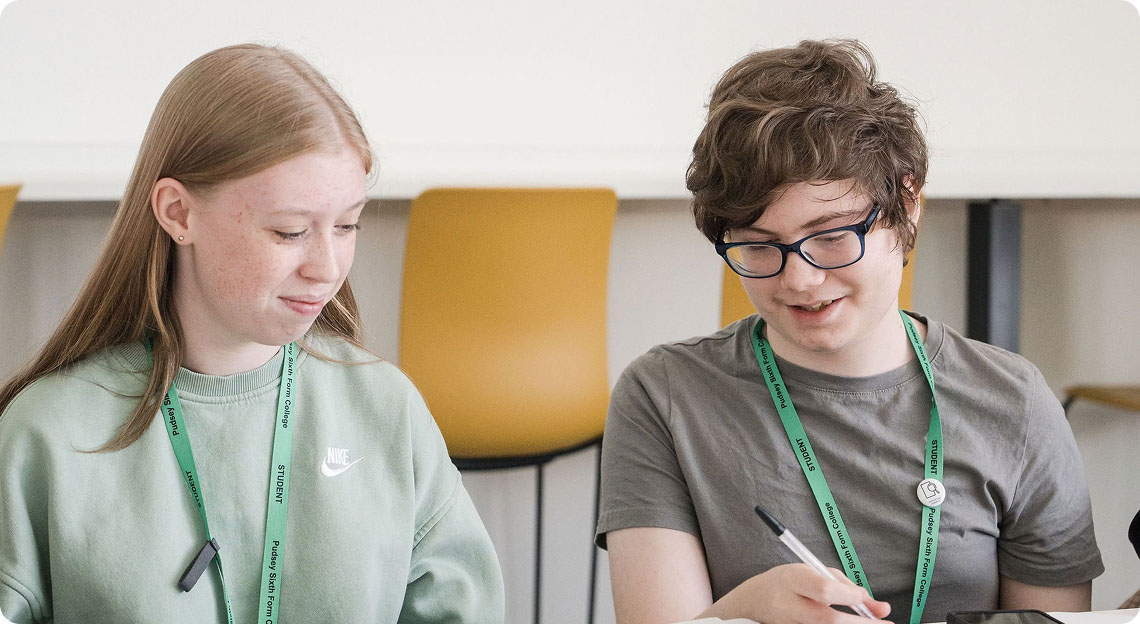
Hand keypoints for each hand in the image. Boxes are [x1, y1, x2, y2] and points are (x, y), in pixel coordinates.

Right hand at [702, 563, 890, 623]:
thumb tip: (882, 609)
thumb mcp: (815, 572)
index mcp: (793, 579)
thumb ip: (848, 587)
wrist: (756, 601)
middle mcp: (789, 604)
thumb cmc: (792, 582)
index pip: (823, 589)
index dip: (848, 595)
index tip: (864, 598)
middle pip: (828, 620)